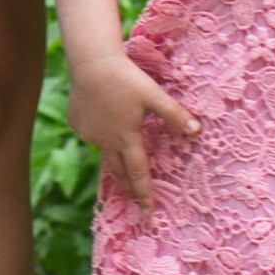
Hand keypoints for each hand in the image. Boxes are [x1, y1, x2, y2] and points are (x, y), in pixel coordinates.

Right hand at [67, 45, 197, 210]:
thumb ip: (175, 115)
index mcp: (126, 138)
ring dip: (114, 155)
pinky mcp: (77, 123)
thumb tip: (198, 131)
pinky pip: (91, 134)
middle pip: (118, 171)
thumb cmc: (126, 78)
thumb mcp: (154, 95)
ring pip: (104, 149)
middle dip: (127, 187)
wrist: (91, 62)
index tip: (147, 211)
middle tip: (134, 199)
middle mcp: (105, 140)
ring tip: (120, 155)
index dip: (144, 193)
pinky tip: (102, 117)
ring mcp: (88, 133)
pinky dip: (99, 133)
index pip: (138, 173)